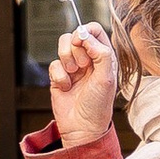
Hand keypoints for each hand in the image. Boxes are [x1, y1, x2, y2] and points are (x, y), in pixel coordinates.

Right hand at [47, 22, 118, 144]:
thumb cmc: (98, 106)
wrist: (82, 127)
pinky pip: (53, 64)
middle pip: (75, 36)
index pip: (94, 30)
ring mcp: (73, 67)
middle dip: (76, 50)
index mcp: (104, 57)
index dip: (85, 32)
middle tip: (83, 66)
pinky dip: (59, 75)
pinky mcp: (58, 76)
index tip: (81, 42)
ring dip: (66, 60)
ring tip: (74, 75)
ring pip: (62, 47)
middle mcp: (89, 59)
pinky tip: (66, 87)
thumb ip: (101, 53)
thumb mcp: (106, 78)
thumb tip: (85, 36)